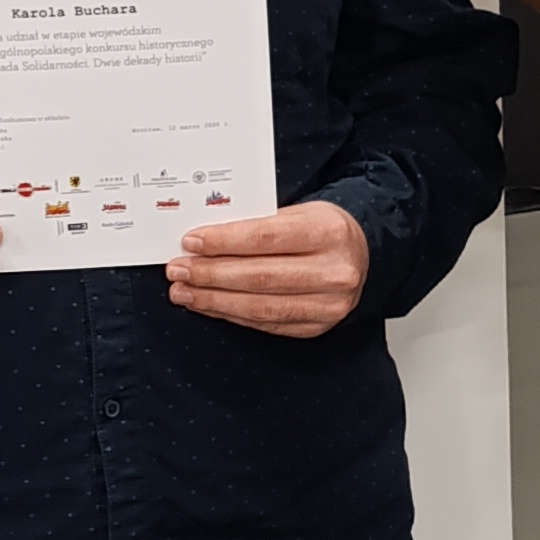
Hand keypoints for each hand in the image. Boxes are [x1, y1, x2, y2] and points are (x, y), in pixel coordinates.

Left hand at [167, 200, 369, 338]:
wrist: (361, 255)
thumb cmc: (322, 230)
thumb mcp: (299, 213)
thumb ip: (257, 224)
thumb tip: (204, 240)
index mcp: (328, 232)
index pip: (266, 238)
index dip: (224, 242)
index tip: (191, 243)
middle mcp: (333, 272)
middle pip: (259, 276)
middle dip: (211, 274)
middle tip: (178, 269)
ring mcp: (328, 305)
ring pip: (260, 306)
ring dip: (214, 300)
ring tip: (185, 291)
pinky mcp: (317, 327)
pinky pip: (265, 324)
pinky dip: (231, 314)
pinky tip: (209, 305)